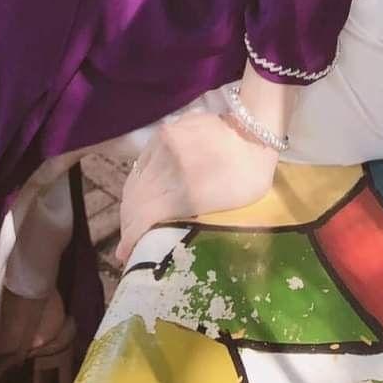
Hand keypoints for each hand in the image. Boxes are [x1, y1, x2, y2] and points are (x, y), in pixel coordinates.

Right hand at [115, 112, 276, 265]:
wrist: (255, 128)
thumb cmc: (251, 174)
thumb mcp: (230, 206)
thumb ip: (194, 217)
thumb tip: (166, 233)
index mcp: (185, 189)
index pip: (144, 216)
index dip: (131, 238)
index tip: (126, 254)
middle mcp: (167, 165)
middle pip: (135, 199)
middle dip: (129, 223)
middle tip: (130, 241)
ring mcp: (162, 145)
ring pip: (136, 180)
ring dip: (132, 204)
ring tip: (134, 220)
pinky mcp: (163, 132)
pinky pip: (142, 162)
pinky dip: (138, 181)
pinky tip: (142, 191)